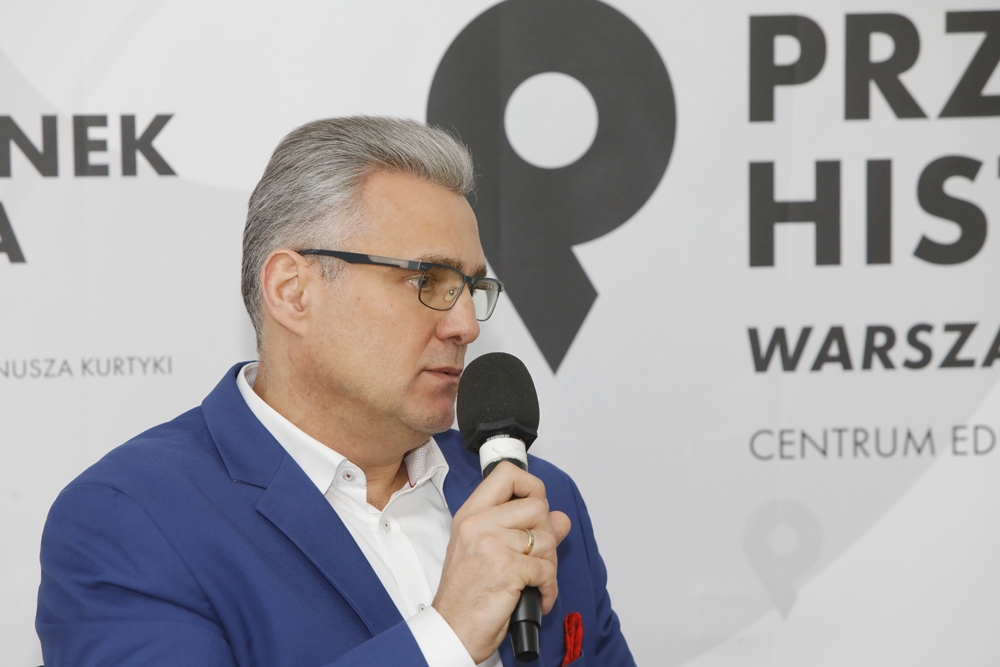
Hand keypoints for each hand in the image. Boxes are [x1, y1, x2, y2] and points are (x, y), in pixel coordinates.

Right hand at [432, 462, 571, 663]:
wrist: (453, 630)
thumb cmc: (466, 594)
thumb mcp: (487, 551)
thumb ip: (524, 529)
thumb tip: (560, 519)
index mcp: (471, 514)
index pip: (507, 474)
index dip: (531, 486)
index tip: (535, 505)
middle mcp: (479, 524)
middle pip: (538, 507)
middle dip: (546, 535)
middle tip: (536, 557)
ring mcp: (492, 544)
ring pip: (547, 539)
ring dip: (548, 565)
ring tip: (534, 579)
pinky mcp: (507, 568)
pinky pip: (547, 569)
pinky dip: (549, 588)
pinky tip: (537, 596)